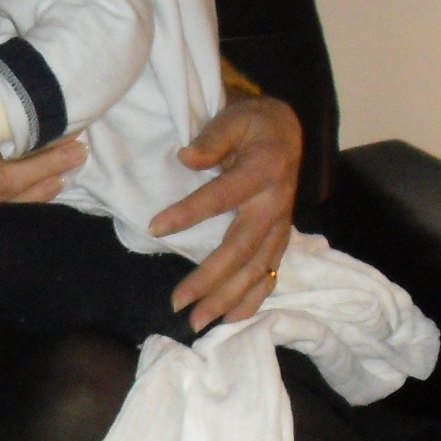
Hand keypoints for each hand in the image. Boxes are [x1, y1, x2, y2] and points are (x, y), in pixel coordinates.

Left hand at [151, 95, 300, 327]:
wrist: (286, 132)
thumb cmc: (251, 126)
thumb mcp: (233, 118)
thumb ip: (212, 139)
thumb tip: (186, 157)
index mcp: (263, 171)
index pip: (222, 196)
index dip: (189, 212)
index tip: (155, 227)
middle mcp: (275, 204)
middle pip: (241, 248)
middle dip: (210, 279)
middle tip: (178, 302)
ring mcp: (280, 226)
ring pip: (257, 270)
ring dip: (228, 299)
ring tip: (198, 321)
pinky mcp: (280, 240)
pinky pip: (269, 275)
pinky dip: (252, 300)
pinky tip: (230, 320)